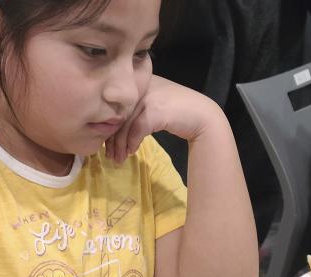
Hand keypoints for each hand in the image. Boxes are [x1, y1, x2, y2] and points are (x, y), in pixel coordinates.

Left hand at [105, 75, 222, 163]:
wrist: (203, 116)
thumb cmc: (178, 112)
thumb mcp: (153, 106)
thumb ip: (135, 111)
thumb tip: (113, 130)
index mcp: (139, 83)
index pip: (116, 106)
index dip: (109, 127)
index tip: (106, 143)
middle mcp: (142, 87)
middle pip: (118, 116)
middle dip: (111, 139)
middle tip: (108, 155)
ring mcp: (149, 98)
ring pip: (125, 125)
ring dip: (120, 145)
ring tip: (117, 159)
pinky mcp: (155, 110)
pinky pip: (137, 130)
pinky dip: (132, 143)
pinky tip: (131, 152)